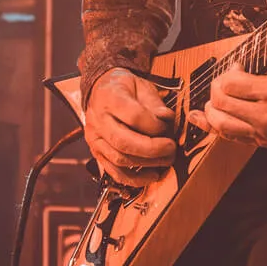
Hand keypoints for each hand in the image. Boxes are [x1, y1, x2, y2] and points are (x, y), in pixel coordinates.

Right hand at [83, 69, 177, 186]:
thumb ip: (154, 103)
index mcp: (109, 98)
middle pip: (124, 142)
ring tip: (166, 160)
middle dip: (153, 149)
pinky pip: (114, 171)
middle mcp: (98, 120)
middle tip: (171, 148)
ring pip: (119, 159)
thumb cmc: (124, 88)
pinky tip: (152, 176)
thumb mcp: (141, 86)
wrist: (102, 89)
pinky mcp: (97, 153)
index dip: (154, 125)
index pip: (133, 117)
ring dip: (147, 164)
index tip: (167, 126)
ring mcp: (95, 138)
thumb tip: (166, 118)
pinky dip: (134, 179)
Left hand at [193, 43, 266, 152]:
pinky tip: (206, 119)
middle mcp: (265, 114)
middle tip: (226, 81)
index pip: (231, 83)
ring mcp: (263, 131)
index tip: (237, 67)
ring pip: (221, 124)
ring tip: (217, 99)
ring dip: (213, 110)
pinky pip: (231, 138)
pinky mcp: (264, 142)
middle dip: (218, 88)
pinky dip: (215, 128)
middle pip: (221, 102)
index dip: (229, 72)